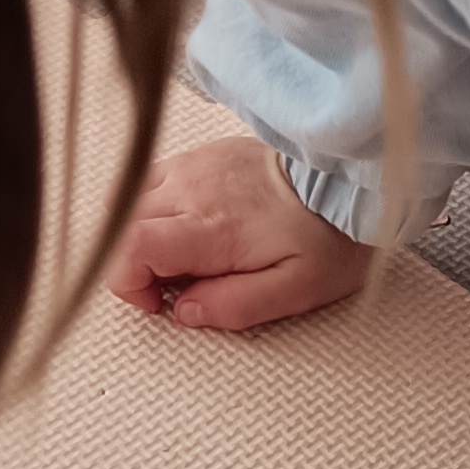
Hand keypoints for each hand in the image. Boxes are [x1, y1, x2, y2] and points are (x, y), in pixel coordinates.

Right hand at [107, 132, 371, 331]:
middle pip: (122, 226)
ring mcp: (193, 167)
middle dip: (133, 264)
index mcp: (210, 229)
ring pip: (130, 200)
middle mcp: (191, 191)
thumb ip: (234, 306)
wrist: (347, 176)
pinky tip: (187, 224)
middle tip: (174, 283)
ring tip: (180, 254)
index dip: (127, 283)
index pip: (130, 248)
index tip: (158, 301)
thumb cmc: (327, 234)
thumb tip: (186, 312)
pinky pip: (154, 179)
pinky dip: (154, 208)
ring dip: (140, 234)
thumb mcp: (295, 289)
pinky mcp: (202, 155)